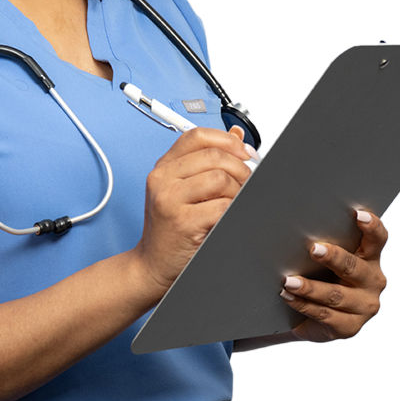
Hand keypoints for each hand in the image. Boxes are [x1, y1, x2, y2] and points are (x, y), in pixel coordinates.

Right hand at [135, 125, 255, 297]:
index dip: (226, 140)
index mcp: (163, 167)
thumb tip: (236, 136)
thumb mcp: (182, 189)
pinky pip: (222, 206)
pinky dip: (232, 211)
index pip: (197, 136)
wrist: (152, 264)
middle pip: (214, 156)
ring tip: (232, 204)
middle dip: (240, 169)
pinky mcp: (182, 222)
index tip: (244, 153)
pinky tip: (226, 218)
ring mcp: (169, 199)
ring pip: (220, 179)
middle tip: (246, 184)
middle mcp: (162, 179)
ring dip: (237, 192)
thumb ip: (206, 162)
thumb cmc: (170, 228)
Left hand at [279, 210, 387, 343]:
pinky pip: (324, 315)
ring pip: (336, 295)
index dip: (371, 227)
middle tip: (313, 249)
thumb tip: (288, 210)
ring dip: (309, 287)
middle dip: (333, 257)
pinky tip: (288, 296)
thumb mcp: (324, 256)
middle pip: (353, 267)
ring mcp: (363, 306)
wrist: (311, 314)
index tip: (358, 214)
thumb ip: (320, 237)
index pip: (377, 239)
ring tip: (288, 280)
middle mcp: (372, 281)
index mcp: (369, 258)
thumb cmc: (318, 275)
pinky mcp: (349, 327)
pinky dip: (303, 305)